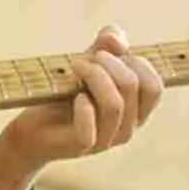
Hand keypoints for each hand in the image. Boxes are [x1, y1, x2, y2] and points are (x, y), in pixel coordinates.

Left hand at [0, 24, 163, 189]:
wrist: (33, 129)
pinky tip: (72, 95)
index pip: (154, 86)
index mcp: (135, 111)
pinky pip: (89, 129)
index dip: (135, 62)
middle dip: (109, 63)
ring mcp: (105, 140)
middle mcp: (126, 128)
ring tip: (74, 66)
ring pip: (114, 104)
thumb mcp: (87, 64)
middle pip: (134, 87)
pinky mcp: (81, 147)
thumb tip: (118, 42)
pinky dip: (81, 105)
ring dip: (93, 76)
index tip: (108, 53)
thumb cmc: (64, 95)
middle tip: (84, 59)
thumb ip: (105, 47)